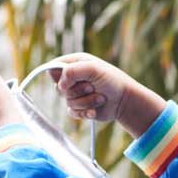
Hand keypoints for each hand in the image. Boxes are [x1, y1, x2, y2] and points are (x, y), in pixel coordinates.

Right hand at [49, 55, 165, 135]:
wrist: (124, 100)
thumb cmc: (111, 80)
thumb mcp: (93, 69)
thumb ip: (73, 71)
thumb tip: (60, 85)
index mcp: (74, 64)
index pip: (53, 68)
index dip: (58, 76)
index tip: (69, 80)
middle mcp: (73, 78)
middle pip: (59, 88)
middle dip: (77, 90)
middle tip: (92, 87)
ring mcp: (75, 94)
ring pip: (68, 102)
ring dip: (86, 102)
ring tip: (100, 97)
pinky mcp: (79, 108)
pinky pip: (72, 113)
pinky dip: (85, 112)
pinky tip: (95, 110)